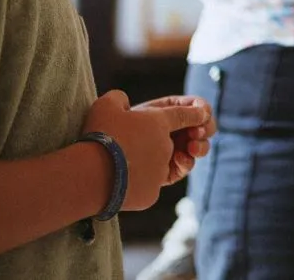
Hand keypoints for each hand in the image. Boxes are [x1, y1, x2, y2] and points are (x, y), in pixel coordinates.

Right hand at [82, 90, 211, 211]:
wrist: (90, 175)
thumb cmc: (99, 136)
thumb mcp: (106, 105)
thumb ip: (119, 99)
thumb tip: (123, 102)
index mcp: (159, 123)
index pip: (183, 115)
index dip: (193, 113)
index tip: (203, 113)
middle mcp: (166, 146)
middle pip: (171, 144)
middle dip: (159, 144)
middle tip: (135, 146)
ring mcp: (160, 171)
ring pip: (160, 167)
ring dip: (147, 165)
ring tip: (127, 164)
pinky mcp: (152, 194)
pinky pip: (148, 187)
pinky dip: (136, 184)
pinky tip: (120, 181)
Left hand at [136, 95, 215, 184]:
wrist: (107, 166)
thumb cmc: (127, 134)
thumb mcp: (156, 115)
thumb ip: (182, 112)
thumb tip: (202, 111)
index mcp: (159, 113)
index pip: (186, 106)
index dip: (198, 107)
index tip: (204, 111)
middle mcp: (164, 132)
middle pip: (196, 126)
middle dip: (204, 127)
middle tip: (199, 131)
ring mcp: (166, 152)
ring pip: (195, 147)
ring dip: (200, 145)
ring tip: (193, 147)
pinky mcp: (166, 172)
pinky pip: (184, 165)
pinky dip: (187, 161)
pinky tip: (180, 158)